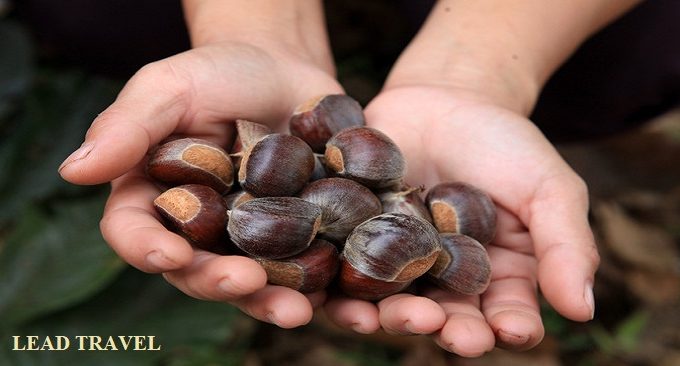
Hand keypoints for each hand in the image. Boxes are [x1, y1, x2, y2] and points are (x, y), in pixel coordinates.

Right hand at [58, 40, 343, 327]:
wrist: (285, 71)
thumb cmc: (219, 72)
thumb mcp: (172, 86)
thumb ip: (128, 126)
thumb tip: (74, 172)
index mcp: (153, 198)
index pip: (135, 232)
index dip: (146, 248)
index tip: (168, 253)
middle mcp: (198, 230)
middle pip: (197, 270)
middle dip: (217, 282)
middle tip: (244, 282)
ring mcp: (249, 239)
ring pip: (253, 281)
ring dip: (271, 300)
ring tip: (297, 310)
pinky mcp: (297, 237)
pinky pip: (306, 268)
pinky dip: (321, 286)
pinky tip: (339, 295)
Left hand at [324, 85, 598, 355]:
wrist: (446, 98)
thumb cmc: (506, 144)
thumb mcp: (548, 186)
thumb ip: (566, 244)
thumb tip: (582, 311)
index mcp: (499, 277)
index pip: (507, 315)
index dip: (510, 328)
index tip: (509, 330)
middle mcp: (447, 281)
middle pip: (447, 318)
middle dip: (447, 330)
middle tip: (448, 332)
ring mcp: (399, 263)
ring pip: (393, 302)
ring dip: (389, 318)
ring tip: (386, 319)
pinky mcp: (357, 240)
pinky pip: (345, 270)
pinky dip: (337, 289)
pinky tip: (335, 297)